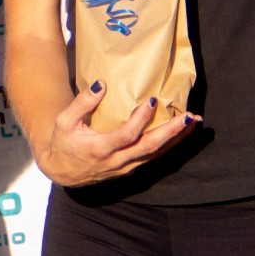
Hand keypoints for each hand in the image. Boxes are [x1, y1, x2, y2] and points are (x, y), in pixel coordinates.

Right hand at [32, 83, 196, 186]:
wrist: (61, 171)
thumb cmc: (62, 142)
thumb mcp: (65, 121)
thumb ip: (82, 103)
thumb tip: (102, 84)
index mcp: (100, 149)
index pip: (127, 135)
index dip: (141, 119)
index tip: (152, 101)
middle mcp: (117, 161)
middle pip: (150, 148)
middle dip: (171, 132)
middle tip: (188, 116)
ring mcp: (125, 167)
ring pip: (156, 154)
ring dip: (176, 140)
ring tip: (193, 123)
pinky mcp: (130, 168)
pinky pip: (152, 157)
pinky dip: (168, 145)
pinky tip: (179, 133)